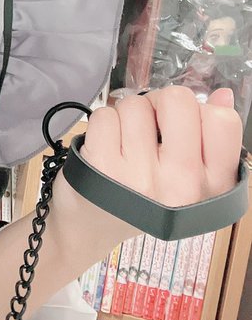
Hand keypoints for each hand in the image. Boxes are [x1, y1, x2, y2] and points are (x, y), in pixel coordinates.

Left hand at [80, 86, 242, 206]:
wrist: (97, 225)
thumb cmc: (148, 196)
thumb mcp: (191, 177)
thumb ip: (212, 136)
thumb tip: (222, 94)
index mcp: (213, 185)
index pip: (223, 122)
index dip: (201, 111)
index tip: (185, 126)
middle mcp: (181, 184)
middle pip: (177, 100)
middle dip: (161, 103)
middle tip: (153, 125)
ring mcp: (140, 176)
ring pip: (135, 104)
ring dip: (129, 115)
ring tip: (128, 142)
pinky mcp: (102, 166)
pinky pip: (105, 115)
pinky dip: (104, 124)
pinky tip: (108, 147)